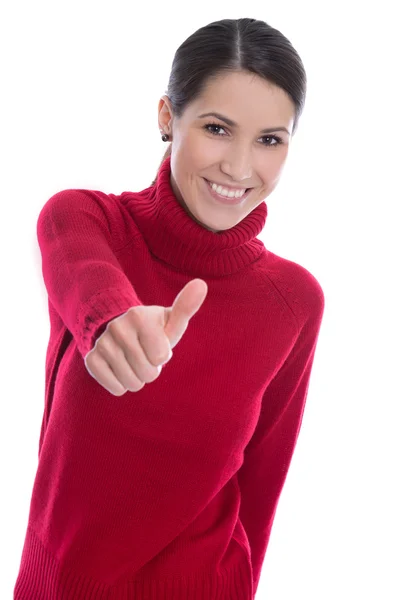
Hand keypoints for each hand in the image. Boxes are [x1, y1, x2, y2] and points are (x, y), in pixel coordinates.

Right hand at [84, 278, 207, 395]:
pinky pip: (116, 388)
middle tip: (145, 355)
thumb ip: (186, 307)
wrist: (121, 332)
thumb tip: (201, 284)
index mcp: (139, 316)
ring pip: (132, 383)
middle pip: (148, 373)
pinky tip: (121, 369)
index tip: (157, 344)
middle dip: (151, 370)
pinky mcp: (91, 360)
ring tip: (134, 362)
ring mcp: (102, 344)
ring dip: (138, 378)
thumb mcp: (170, 321)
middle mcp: (117, 328)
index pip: (161, 357)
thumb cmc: (155, 330)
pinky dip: (122, 385)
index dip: (163, 356)